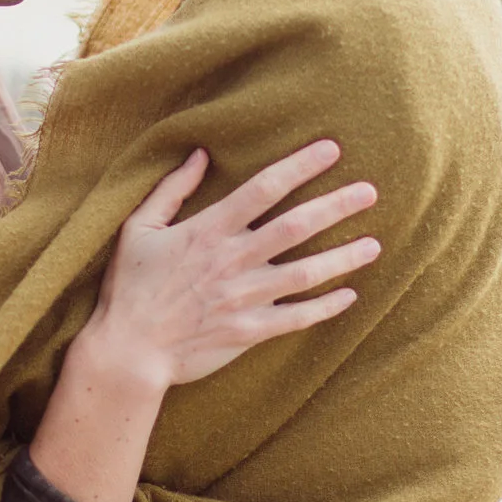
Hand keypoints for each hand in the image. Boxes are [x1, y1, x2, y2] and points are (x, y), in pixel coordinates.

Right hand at [80, 139, 380, 392]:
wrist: (127, 351)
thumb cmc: (129, 288)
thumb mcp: (138, 229)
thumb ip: (171, 190)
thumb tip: (199, 154)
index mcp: (209, 230)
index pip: (263, 189)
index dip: (300, 166)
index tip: (331, 150)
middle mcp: (233, 261)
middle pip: (296, 226)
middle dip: (336, 206)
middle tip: (371, 192)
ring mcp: (244, 298)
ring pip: (305, 273)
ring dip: (343, 258)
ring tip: (374, 245)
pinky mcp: (249, 331)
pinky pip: (296, 318)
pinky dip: (325, 307)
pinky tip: (350, 295)